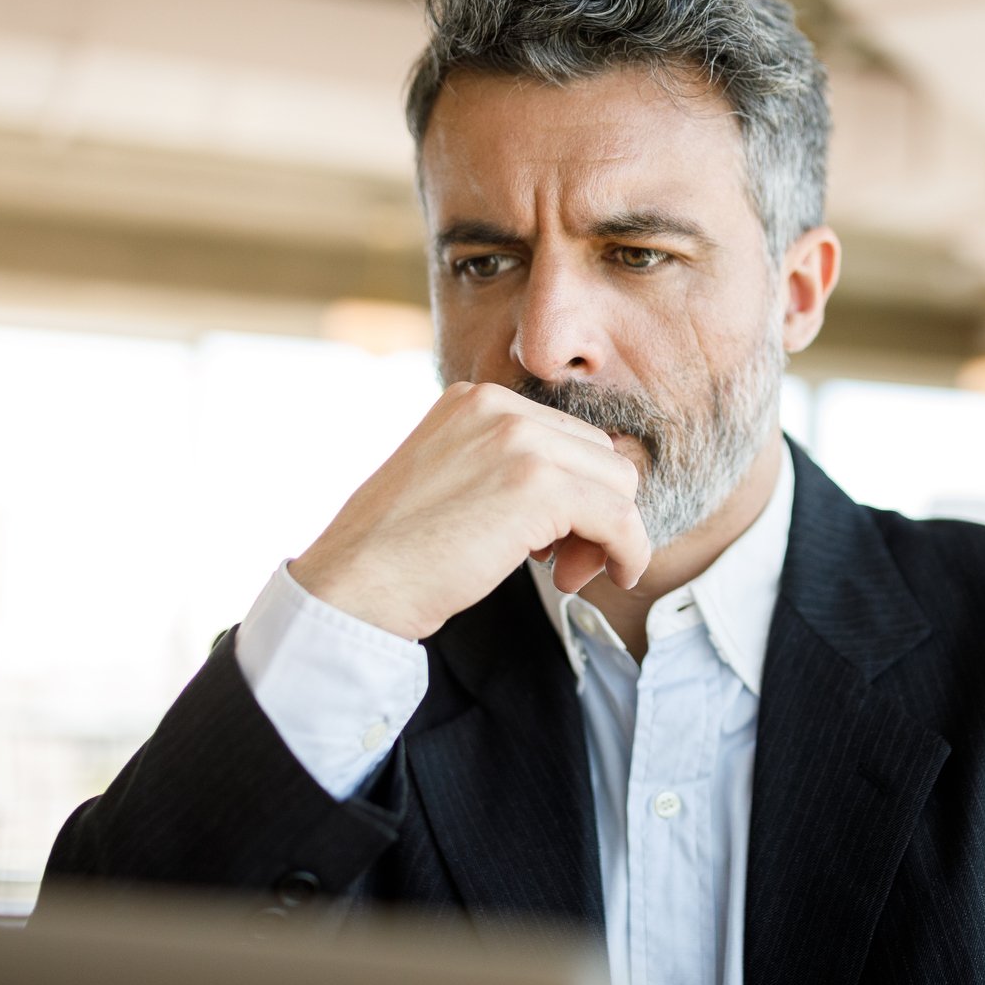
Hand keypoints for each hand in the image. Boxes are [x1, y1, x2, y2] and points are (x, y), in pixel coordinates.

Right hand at [288, 382, 649, 639]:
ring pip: (618, 483)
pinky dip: (630, 551)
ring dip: (608, 535)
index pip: (568, 436)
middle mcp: (499, 407)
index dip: (574, 492)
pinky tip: (615, 578)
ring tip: (565, 575)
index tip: (552, 540)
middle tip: (561, 564)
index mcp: (476, 400)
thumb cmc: (399, 550)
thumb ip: (506, 467)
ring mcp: (519, 441)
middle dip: (594, 512)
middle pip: (599, 454)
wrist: (354, 584)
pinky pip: (619, 518)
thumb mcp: (453, 480)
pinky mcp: (538, 486)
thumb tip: (591, 490)